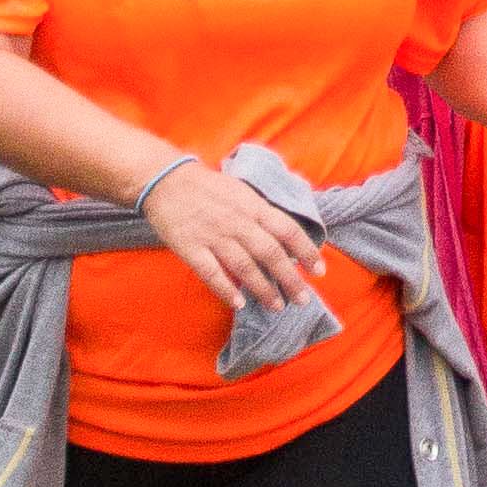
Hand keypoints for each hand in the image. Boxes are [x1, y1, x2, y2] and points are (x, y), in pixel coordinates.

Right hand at [142, 153, 326, 315]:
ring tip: (277, 306)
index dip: (306, 251)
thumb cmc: (209, 188)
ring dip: (263, 289)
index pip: (287, 229)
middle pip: (270, 252)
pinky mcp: (191, 247)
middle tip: (303, 299)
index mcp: (252, 206)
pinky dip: (226, 289)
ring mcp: (213, 235)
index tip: (319, 270)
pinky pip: (211, 272)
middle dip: (290, 278)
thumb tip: (287, 239)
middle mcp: (237, 221)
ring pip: (244, 266)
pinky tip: (239, 304)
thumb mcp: (242, 191)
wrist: (167, 180)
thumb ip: (262, 213)